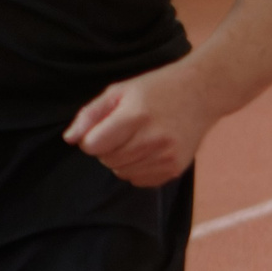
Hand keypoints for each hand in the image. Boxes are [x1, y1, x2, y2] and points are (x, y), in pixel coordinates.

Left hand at [64, 65, 219, 186]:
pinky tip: (151, 149)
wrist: (202, 92)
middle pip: (107, 160)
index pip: (92, 146)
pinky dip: (138, 168)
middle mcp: (152, 138)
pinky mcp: (175, 168)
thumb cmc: (156, 89)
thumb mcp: (120, 91)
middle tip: (126, 129)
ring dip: (123, 159)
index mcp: (135, 116)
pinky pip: (139, 180)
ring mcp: (166, 156)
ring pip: (121, 173)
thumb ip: (90, 114)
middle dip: (108, 147)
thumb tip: (69, 140)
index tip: (106, 126)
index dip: (93, 137)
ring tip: (140, 137)